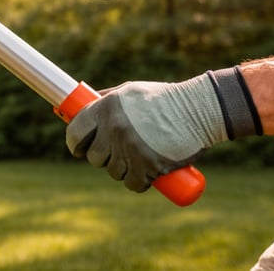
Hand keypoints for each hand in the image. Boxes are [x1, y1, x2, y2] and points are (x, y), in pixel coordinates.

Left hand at [66, 67, 262, 191]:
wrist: (198, 109)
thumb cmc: (164, 99)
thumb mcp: (130, 91)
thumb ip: (106, 99)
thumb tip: (81, 108)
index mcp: (106, 107)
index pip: (75, 132)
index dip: (74, 143)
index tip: (79, 148)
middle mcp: (114, 128)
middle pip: (94, 157)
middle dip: (103, 157)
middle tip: (118, 151)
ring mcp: (130, 148)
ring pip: (113, 172)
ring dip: (123, 169)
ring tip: (139, 156)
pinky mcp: (147, 165)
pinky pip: (132, 183)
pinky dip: (139, 181)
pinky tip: (147, 172)